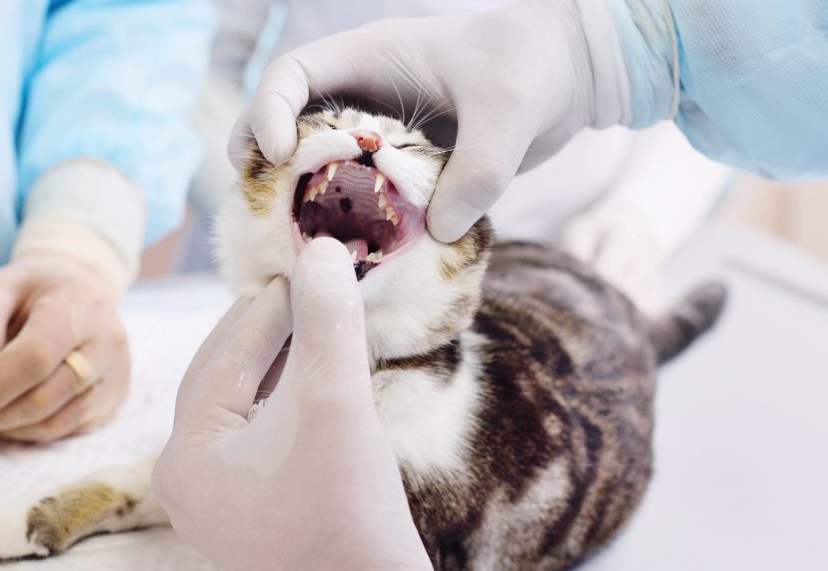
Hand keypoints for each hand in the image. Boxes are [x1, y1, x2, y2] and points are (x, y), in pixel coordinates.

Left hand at [0, 255, 130, 441]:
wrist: (83, 292)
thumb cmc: (32, 291)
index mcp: (78, 306)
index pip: (34, 358)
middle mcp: (106, 342)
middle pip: (42, 397)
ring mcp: (115, 376)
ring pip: (53, 422)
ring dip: (0, 430)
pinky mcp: (112, 401)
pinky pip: (63, 430)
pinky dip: (23, 433)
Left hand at [153, 239, 436, 570]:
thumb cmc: (348, 506)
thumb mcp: (334, 401)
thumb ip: (326, 321)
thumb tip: (321, 249)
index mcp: (183, 455)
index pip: (224, 357)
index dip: (269, 305)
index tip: (305, 263)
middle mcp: (184, 479)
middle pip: (223, 378)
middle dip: (268, 330)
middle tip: (307, 283)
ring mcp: (213, 501)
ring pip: (242, 406)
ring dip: (280, 362)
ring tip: (318, 318)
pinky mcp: (247, 512)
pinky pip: (257, 438)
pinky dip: (285, 402)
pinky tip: (317, 373)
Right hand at [237, 0, 623, 241]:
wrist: (572, 74)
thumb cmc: (536, 65)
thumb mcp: (511, 111)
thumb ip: (479, 168)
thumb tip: (440, 231)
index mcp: (370, 57)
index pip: (293, 74)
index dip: (271, 111)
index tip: (279, 156)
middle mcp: (362, 92)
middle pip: (284, 121)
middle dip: (260, 161)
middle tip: (254, 208)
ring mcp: (378, 131)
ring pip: (315, 161)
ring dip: (295, 198)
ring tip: (284, 240)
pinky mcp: (400, 167)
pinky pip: (358, 192)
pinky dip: (345, 221)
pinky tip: (343, 256)